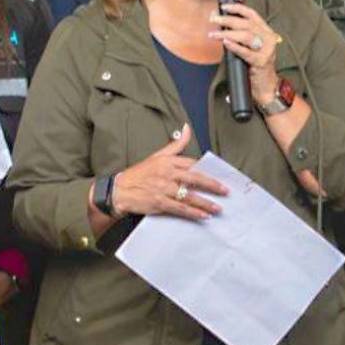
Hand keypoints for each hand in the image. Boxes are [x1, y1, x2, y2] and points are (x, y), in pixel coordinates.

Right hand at [109, 124, 228, 220]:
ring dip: (206, 203)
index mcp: (168, 161)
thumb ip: (176, 144)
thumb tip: (186, 128)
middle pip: (195, 179)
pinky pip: (180, 208)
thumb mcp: (157, 155)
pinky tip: (203, 216)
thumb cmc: (139, 174)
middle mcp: (167, 174)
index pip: (192, 164)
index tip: (220, 176)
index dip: (207, 171)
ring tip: (218, 208)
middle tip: (225, 191)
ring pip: (190, 196)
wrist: (119, 190)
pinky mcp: (160, 202)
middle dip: (212, 186)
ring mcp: (164, 189)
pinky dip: (193, 213)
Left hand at [209, 2, 282, 106]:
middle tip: (213, 19)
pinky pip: (245, 52)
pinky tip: (225, 43)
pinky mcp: (260, 62)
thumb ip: (242, 35)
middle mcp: (268, 38)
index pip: (252, 14)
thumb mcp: (252, 47)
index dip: (237, 8)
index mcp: (266, 31)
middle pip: (246, 24)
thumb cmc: (256, 65)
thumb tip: (222, 23)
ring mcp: (266, 50)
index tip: (224, 7)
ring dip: (227, 33)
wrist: (267, 85)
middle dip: (227, 19)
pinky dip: (234, 46)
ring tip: (214, 33)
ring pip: (245, 36)